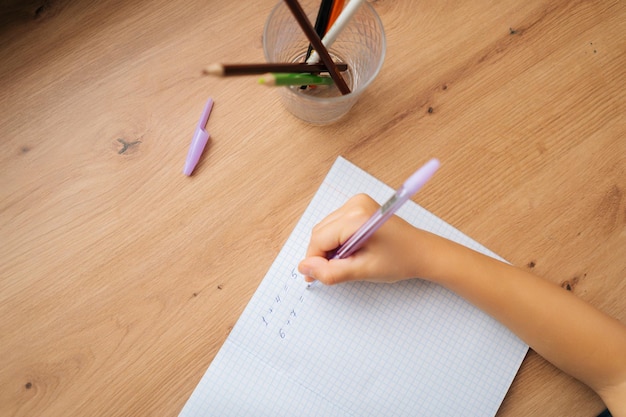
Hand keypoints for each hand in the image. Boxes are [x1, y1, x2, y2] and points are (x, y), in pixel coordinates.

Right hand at [298, 194, 444, 284]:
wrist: (422, 252)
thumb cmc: (400, 260)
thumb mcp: (363, 271)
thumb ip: (330, 272)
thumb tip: (305, 269)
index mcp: (356, 217)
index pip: (319, 239)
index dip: (314, 260)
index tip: (314, 278)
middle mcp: (355, 204)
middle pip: (320, 232)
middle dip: (321, 254)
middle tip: (335, 272)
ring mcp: (357, 203)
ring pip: (325, 229)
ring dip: (329, 248)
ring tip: (348, 261)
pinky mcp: (359, 206)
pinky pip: (335, 225)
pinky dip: (336, 240)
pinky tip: (351, 251)